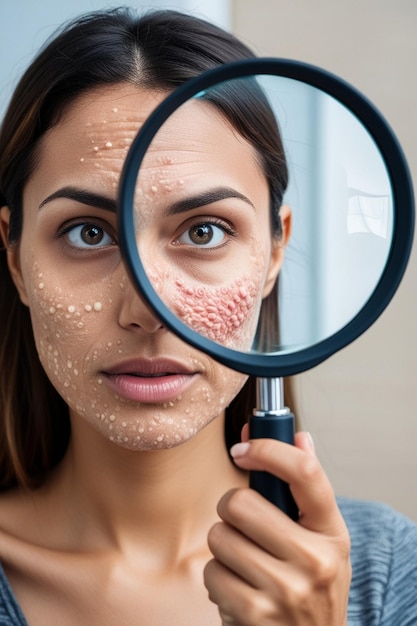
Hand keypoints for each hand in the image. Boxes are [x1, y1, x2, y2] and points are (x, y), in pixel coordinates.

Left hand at [204, 431, 350, 624]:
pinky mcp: (255, 614)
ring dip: (224, 545)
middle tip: (243, 523)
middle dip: (231, 509)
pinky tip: (240, 589)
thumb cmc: (312, 584)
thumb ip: (306, 487)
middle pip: (240, 503)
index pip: (305, 472)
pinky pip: (211, 572)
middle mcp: (315, 560)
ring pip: (219, 536)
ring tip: (246, 562)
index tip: (243, 448)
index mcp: (332, 532)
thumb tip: (299, 435)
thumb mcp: (322, 538)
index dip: (268, 449)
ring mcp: (285, 590)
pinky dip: (218, 578)